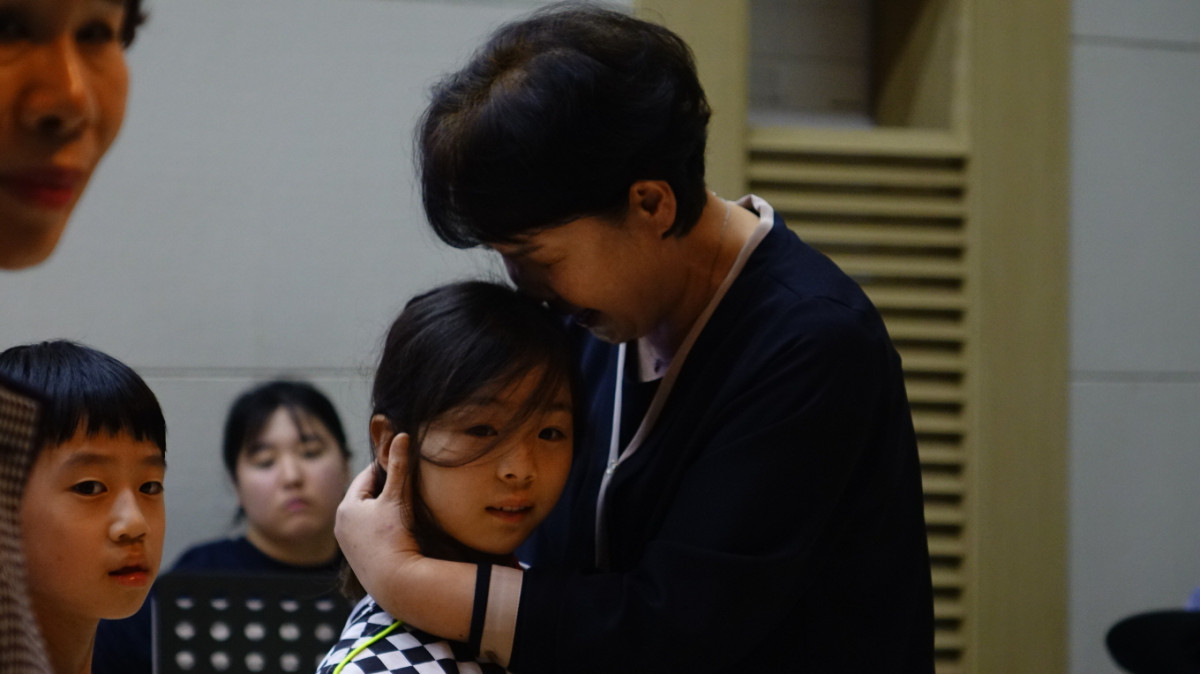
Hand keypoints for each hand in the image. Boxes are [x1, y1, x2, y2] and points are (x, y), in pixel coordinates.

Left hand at [336, 432, 421, 598]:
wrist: (395, 581)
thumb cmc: (393, 536)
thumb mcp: (397, 498)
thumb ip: (399, 467)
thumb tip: (401, 435)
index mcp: (346, 506)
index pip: (366, 476)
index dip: (385, 468)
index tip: (400, 462)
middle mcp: (341, 524)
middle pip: (365, 496)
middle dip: (384, 489)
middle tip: (406, 483)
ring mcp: (347, 543)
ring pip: (367, 516)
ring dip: (382, 510)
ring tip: (403, 506)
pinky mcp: (357, 557)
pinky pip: (368, 533)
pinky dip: (381, 527)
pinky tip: (396, 530)